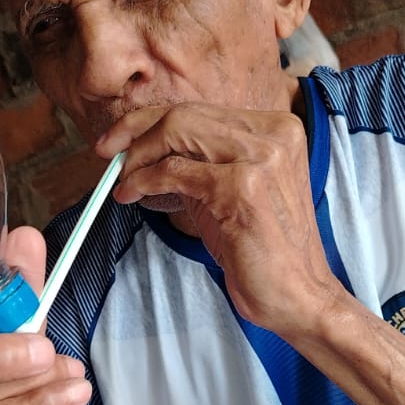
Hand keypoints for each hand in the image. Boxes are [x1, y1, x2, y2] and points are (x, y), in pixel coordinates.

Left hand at [96, 102, 342, 334]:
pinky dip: (144, 180)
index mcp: (276, 128)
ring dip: (138, 156)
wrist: (298, 295)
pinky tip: (131, 194)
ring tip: (122, 180)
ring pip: (177, 132)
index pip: (200, 110)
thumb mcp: (231, 193)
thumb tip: (144, 151)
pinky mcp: (243, 187)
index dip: (150, 120)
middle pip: (185, 114)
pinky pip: (175, 170)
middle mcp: (273, 134)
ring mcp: (261, 157)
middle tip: (106, 152)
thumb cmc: (264, 250)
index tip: (120, 137)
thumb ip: (199, 164)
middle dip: (135, 130)